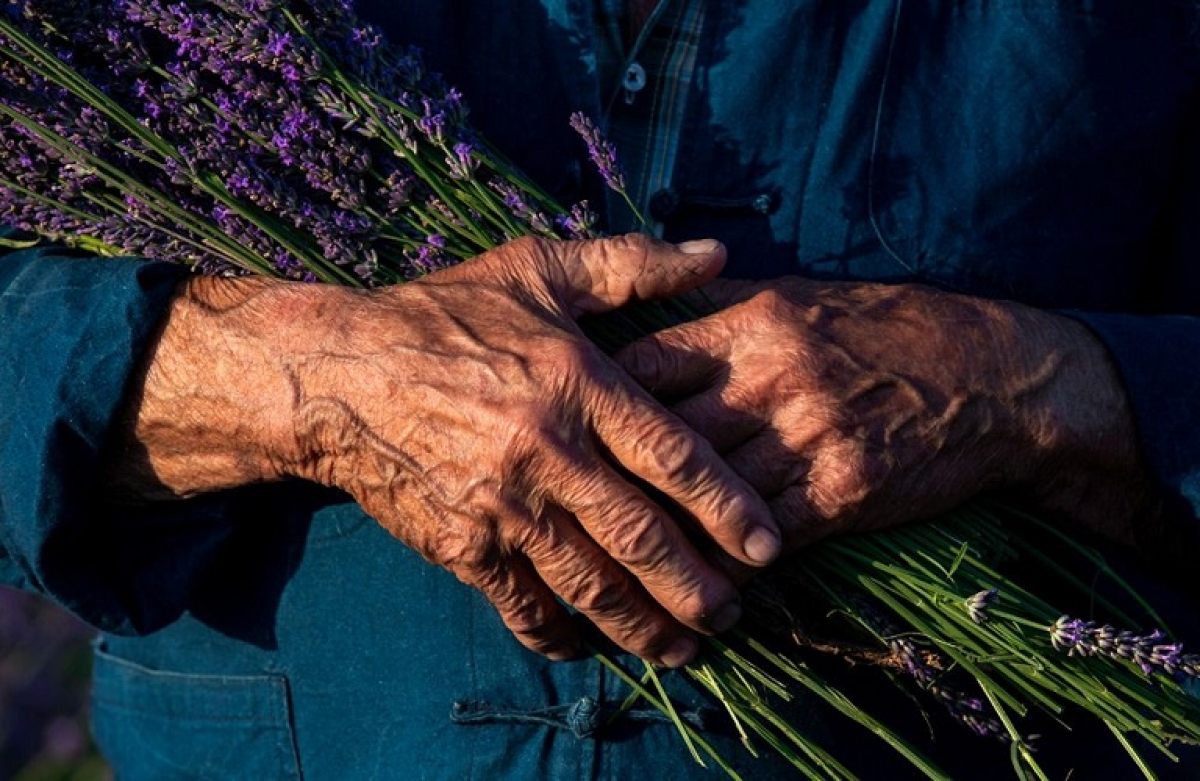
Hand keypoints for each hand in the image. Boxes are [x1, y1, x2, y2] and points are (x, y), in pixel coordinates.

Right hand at [101, 235, 779, 665]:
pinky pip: (521, 604)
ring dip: (644, 625)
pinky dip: (559, 634)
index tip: (768, 548)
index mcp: (578, 383)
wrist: (334, 373)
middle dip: (698, 587)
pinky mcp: (462, 545)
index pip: (674, 457)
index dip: (729, 509)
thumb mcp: (535, 270)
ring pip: (591, 583)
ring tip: (683, 650)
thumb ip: (631, 265)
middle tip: (736, 616)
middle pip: (642, 536)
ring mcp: (502, 507)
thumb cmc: (441, 316)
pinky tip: (586, 648)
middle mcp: (548, 451)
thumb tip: (714, 255)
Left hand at [616, 276, 1150, 555]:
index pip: (645, 363)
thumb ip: (722, 306)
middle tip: (568, 502)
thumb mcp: (802, 297)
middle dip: (613, 471)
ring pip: (708, 493)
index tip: (566, 423)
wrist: (994, 376)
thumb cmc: (889, 331)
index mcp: (754, 323)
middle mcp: (772, 377)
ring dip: (664, 529)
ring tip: (617, 554)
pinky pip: (766, 535)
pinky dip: (731, 559)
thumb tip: (649, 299)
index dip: (597, 397)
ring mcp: (809, 436)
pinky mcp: (844, 491)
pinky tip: (700, 576)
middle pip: (663, 433)